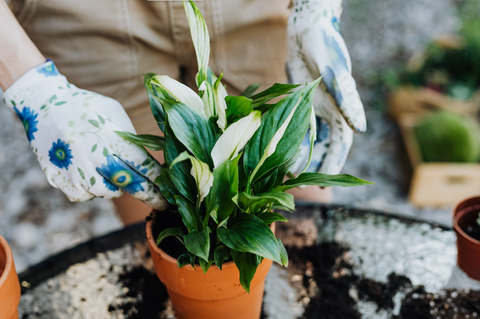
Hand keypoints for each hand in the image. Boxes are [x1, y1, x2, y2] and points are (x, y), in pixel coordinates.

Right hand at [3, 61, 167, 209]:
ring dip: (115, 186)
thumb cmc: (87, 108)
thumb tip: (155, 163)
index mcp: (110, 136)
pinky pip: (85, 196)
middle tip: (163, 204)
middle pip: (129, 184)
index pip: (142, 165)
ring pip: (108, 193)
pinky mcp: (59, 180)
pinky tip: (88, 170)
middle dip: (150, 196)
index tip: (171, 191)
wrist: (44, 106)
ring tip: (108, 166)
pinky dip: (92, 188)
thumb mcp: (115, 113)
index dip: (159, 180)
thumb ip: (132, 139)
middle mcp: (93, 156)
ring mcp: (74, 170)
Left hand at [287, 0, 366, 174]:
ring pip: (314, 137)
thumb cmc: (319, 39)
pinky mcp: (304, 99)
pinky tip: (281, 149)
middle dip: (321, 164)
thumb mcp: (330, 65)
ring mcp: (318, 104)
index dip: (335, 160)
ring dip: (304, 153)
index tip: (327, 181)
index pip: (343, 139)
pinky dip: (293, 137)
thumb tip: (360, 128)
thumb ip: (343, 93)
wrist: (307, 24)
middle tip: (309, 185)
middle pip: (329, 143)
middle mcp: (333, 106)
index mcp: (342, 102)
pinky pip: (301, 124)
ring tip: (289, 172)